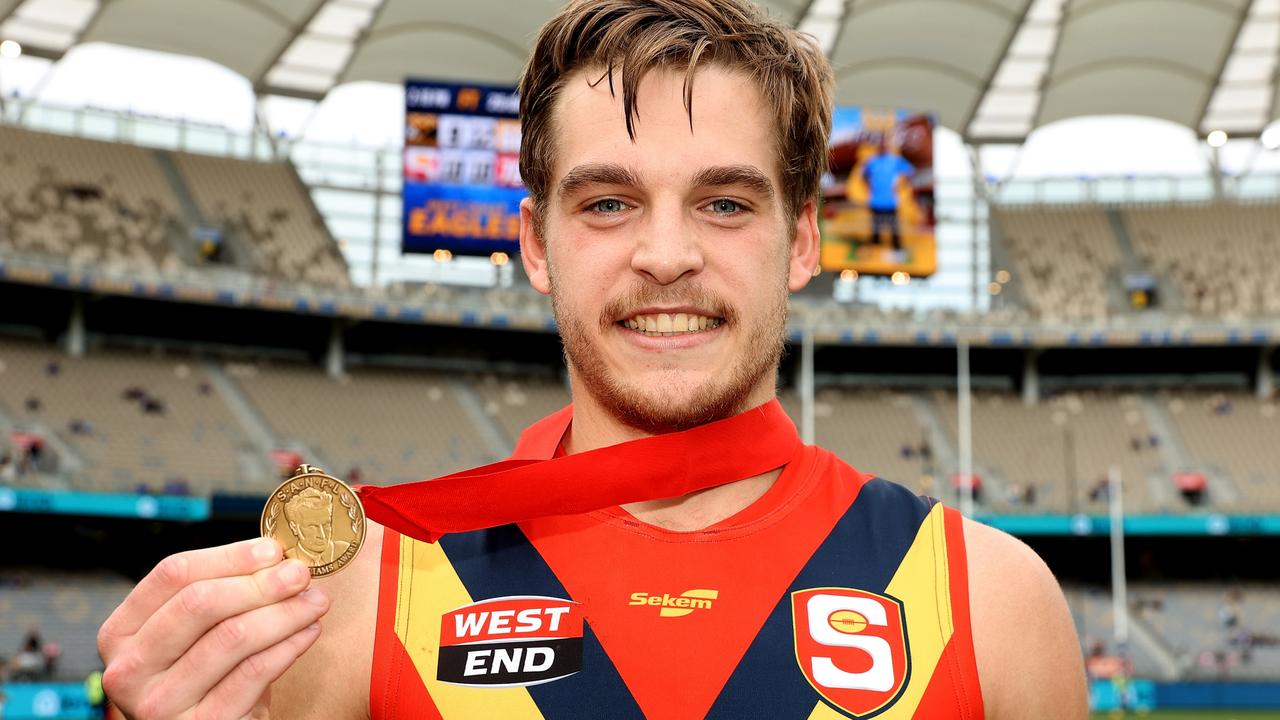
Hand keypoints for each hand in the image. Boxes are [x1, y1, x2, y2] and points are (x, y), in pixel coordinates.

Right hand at [98, 538, 329, 719]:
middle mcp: (129, 669)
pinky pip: (253, 673)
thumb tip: (277, 557)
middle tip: (299, 574)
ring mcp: (159, 703)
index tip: (273, 550)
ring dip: (284, 612)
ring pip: (232, 636)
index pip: (173, 575)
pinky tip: (308, 632)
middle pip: (200, 603)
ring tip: (315, 602)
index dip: (229, 557)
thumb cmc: (208, 678)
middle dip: (260, 583)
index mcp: (120, 632)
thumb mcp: (198, 635)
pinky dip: (288, 646)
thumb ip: (224, 594)